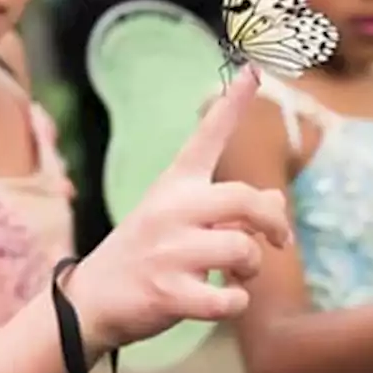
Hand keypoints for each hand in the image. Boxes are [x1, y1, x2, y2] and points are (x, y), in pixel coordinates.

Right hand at [66, 66, 290, 351]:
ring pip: (242, 249)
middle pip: (245, 199)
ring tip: (238, 275)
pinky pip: (228, 298)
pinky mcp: (168, 293)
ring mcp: (169, 252)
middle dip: (274, 222)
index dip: (232, 104)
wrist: (92, 300)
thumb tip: (278, 203)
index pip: (207, 136)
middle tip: (281, 240)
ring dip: (253, 267)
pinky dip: (237, 303)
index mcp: (175, 185)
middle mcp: (171, 210)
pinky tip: (226, 300)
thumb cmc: (147, 254)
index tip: (253, 70)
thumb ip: (230, 208)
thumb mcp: (181, 219)